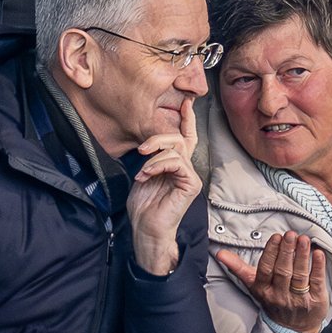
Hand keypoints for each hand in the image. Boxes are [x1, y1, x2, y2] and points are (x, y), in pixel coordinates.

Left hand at [128, 97, 200, 274]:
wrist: (146, 230)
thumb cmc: (144, 207)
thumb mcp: (143, 175)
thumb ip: (150, 158)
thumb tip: (147, 143)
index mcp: (175, 165)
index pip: (185, 137)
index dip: (187, 119)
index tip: (186, 102)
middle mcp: (185, 168)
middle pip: (179, 138)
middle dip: (158, 136)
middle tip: (141, 149)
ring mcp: (189, 176)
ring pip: (176, 149)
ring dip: (153, 157)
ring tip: (141, 172)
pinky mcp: (190, 184)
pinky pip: (176, 163)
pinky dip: (157, 166)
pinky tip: (147, 175)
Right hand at [216, 231, 327, 332]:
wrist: (293, 329)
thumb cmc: (273, 300)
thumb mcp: (253, 285)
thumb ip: (239, 268)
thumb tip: (220, 253)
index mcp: (263, 289)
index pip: (266, 269)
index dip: (271, 253)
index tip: (276, 237)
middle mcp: (280, 296)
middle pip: (283, 271)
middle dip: (287, 251)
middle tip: (291, 234)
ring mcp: (298, 299)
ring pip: (300, 275)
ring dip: (302, 256)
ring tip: (304, 240)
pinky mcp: (315, 301)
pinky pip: (317, 282)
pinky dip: (318, 267)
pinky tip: (319, 254)